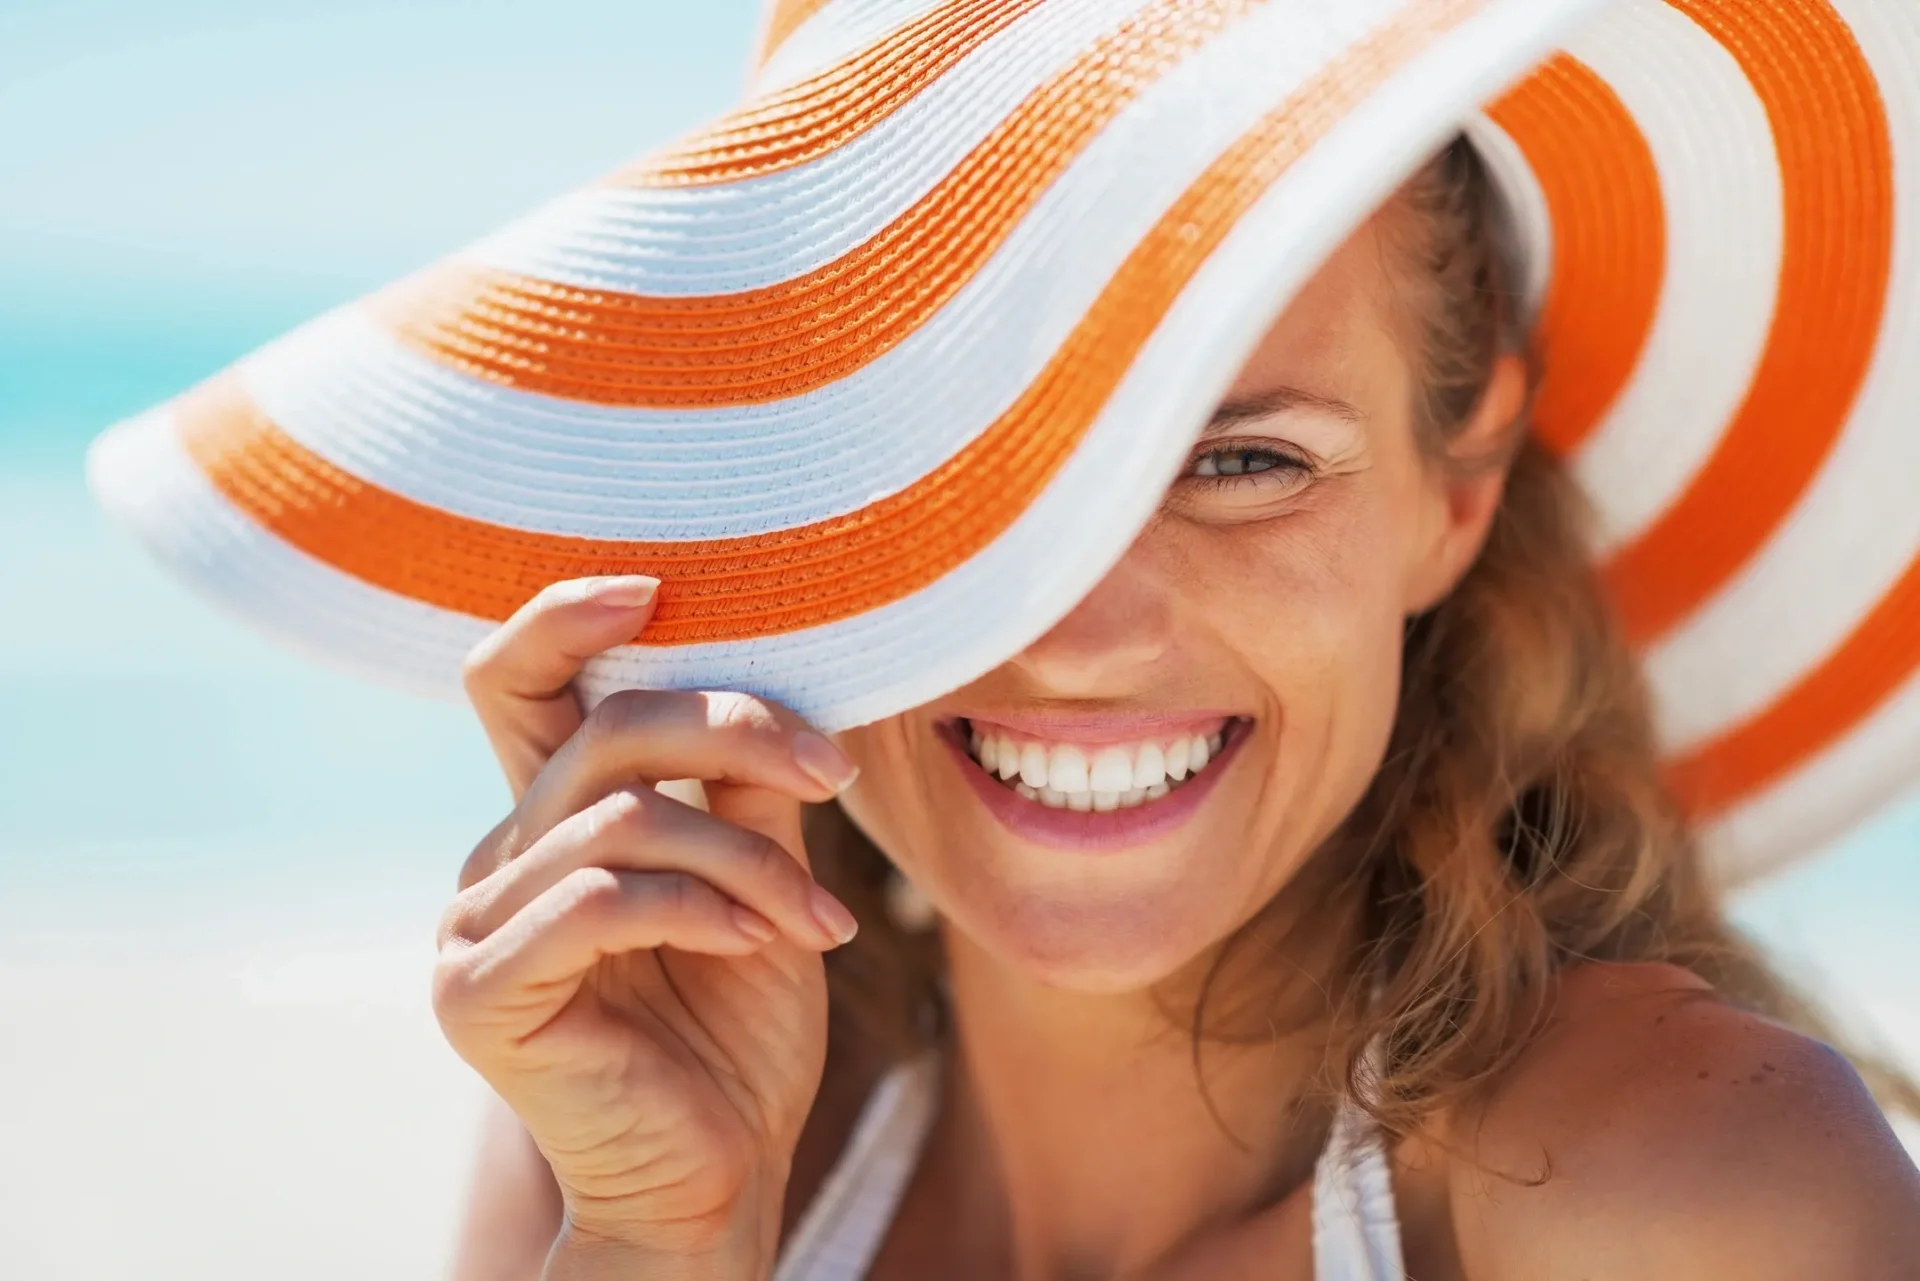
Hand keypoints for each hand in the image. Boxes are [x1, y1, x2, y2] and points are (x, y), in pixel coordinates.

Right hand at [434, 577, 858, 1271]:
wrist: (718, 1177)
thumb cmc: (738, 1028)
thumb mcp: (757, 880)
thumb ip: (743, 786)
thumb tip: (774, 679)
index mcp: (548, 820)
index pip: (516, 681)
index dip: (564, 617)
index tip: (656, 589)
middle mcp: (494, 859)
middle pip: (604, 730)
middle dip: (735, 730)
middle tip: (831, 776)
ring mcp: (472, 926)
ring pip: (622, 816)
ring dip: (748, 857)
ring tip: (820, 922)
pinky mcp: (480, 993)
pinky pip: (602, 899)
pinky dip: (701, 907)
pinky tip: (759, 947)